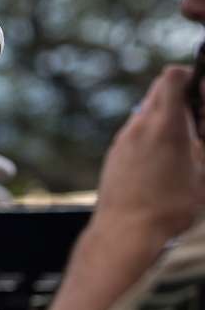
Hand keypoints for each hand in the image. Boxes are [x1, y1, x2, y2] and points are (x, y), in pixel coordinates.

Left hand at [93, 65, 204, 245]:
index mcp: (164, 123)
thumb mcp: (204, 171)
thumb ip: (203, 141)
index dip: (192, 76)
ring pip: (147, 114)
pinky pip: (136, 134)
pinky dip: (152, 137)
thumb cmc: (171, 207)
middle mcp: (138, 126)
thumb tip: (197, 128)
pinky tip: (163, 163)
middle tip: (199, 126)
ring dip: (167, 120)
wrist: (126, 233)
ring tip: (184, 149)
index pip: (173, 76)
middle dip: (183, 100)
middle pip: (160, 92)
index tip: (204, 93)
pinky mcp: (114, 155)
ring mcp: (122, 140)